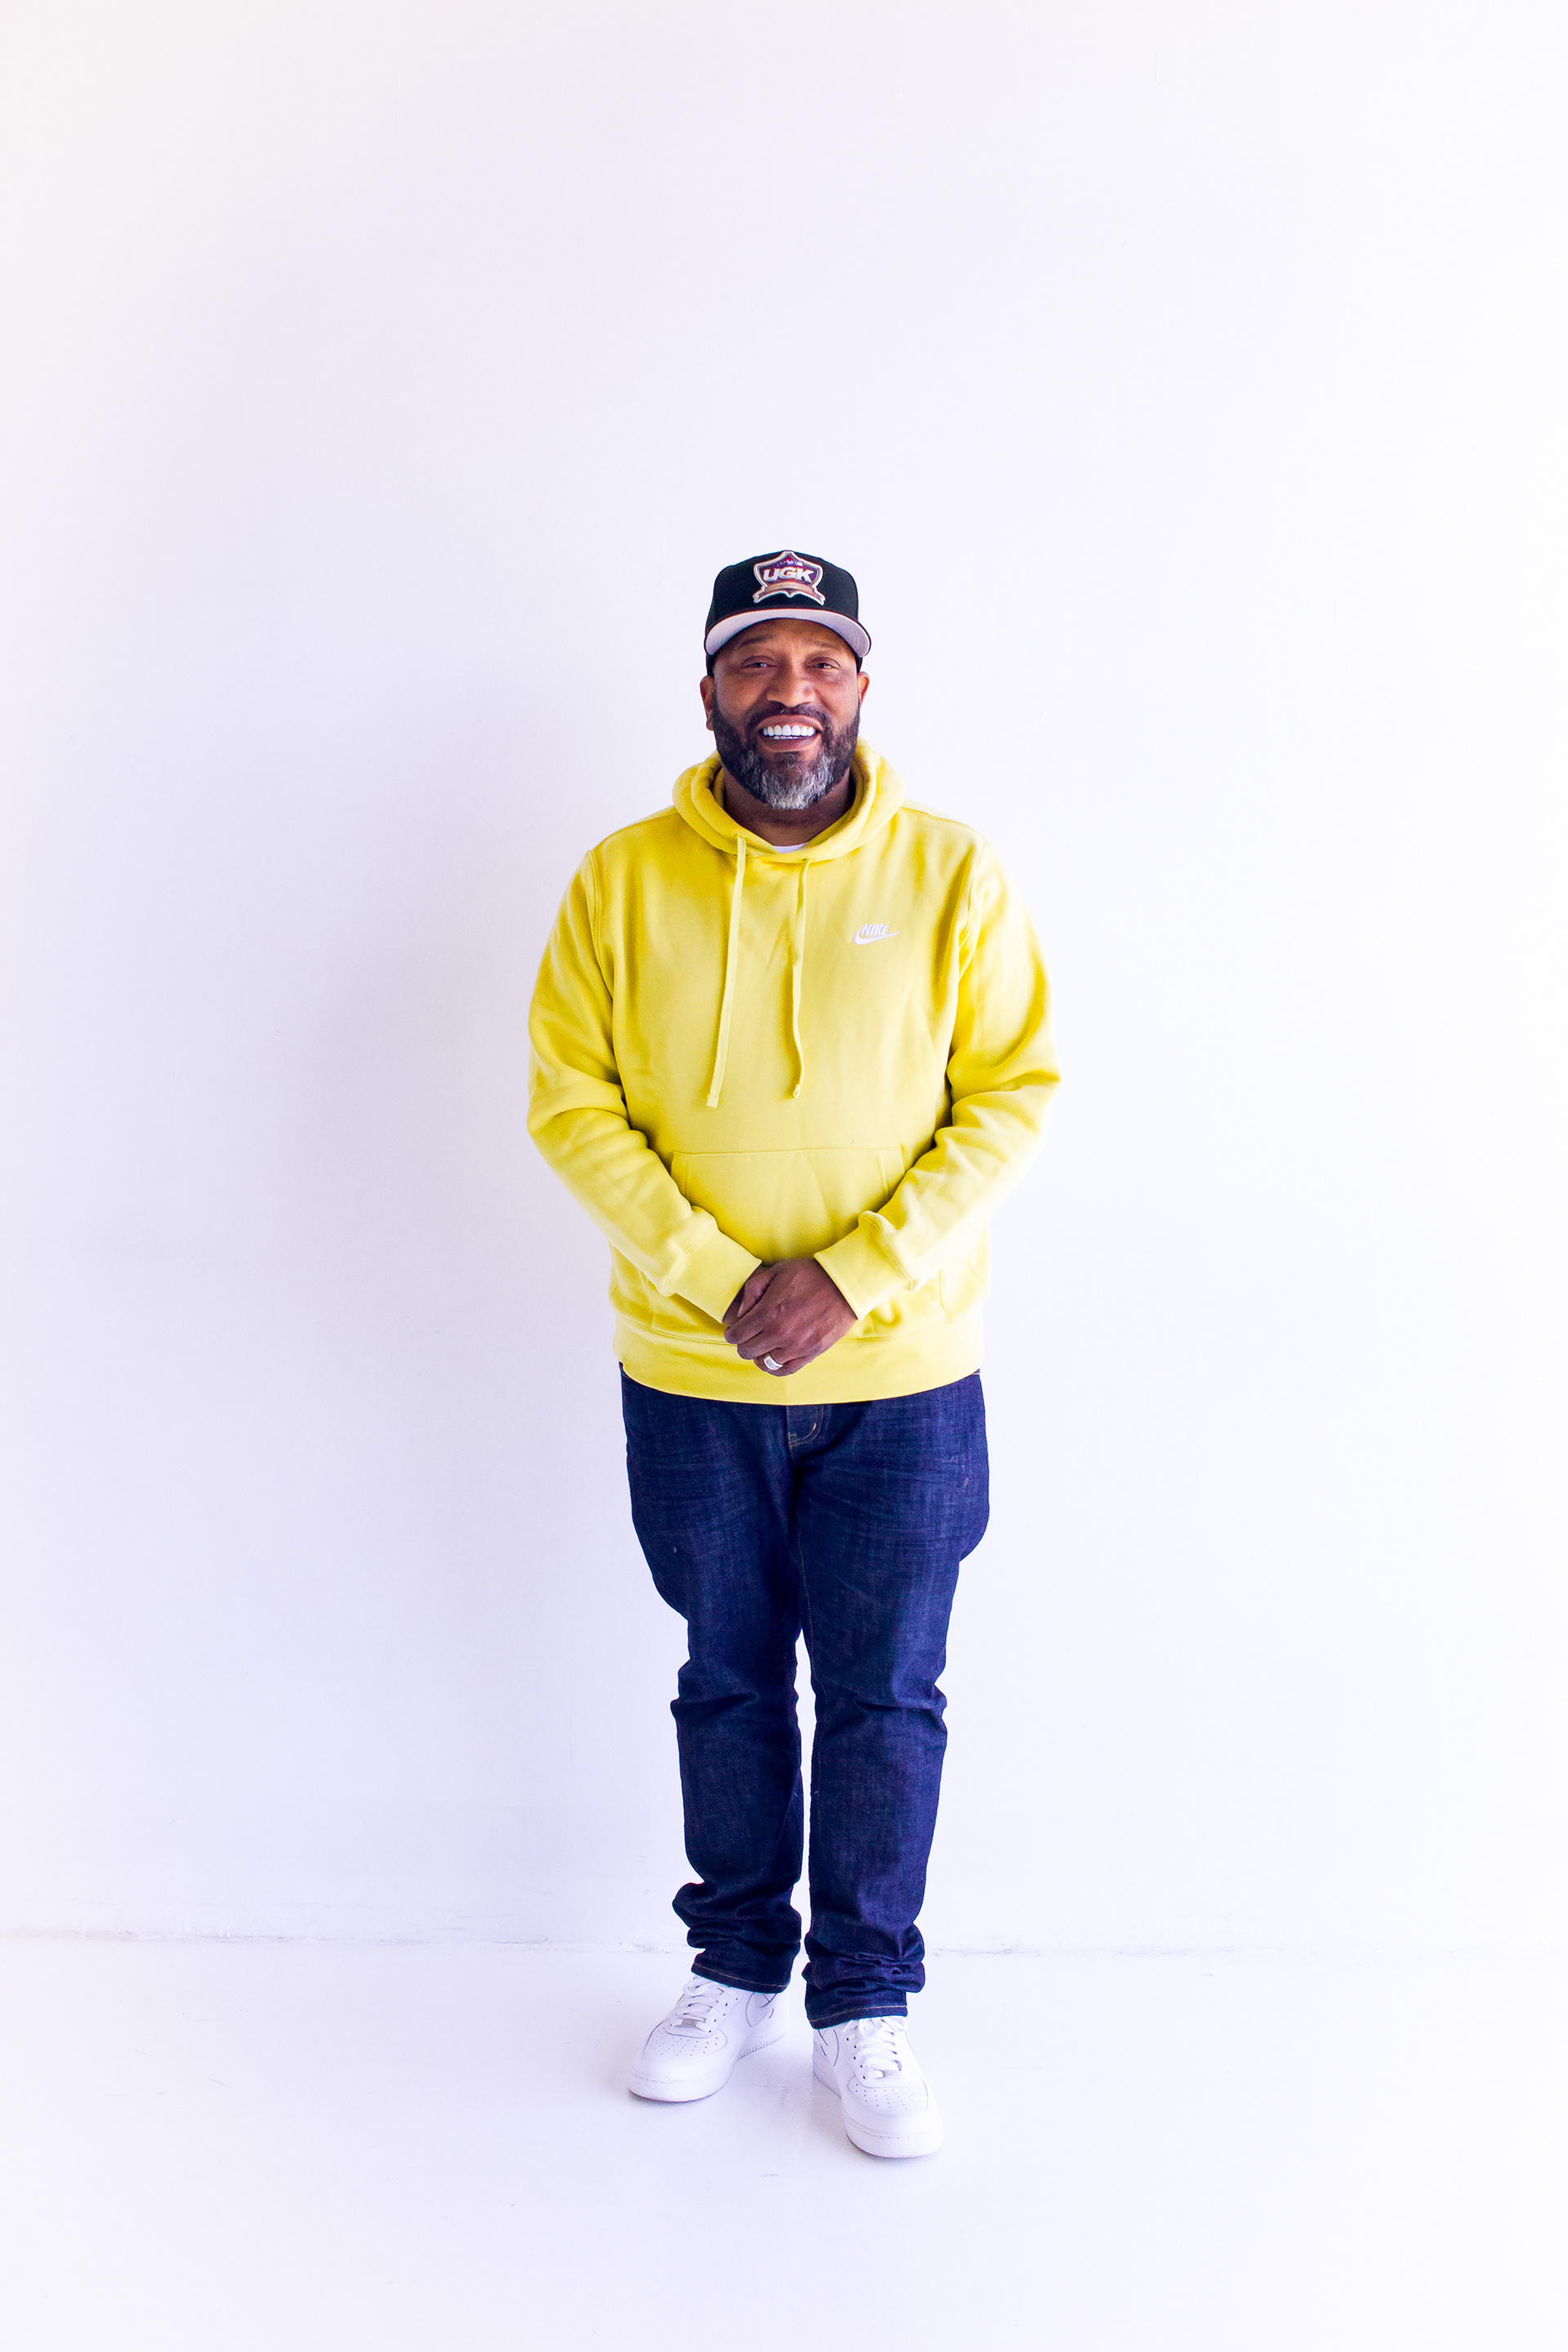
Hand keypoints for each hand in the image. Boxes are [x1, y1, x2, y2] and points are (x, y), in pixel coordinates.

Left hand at [723, 1259, 857, 1376]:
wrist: (845, 1285)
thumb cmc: (809, 1274)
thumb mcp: (776, 1271)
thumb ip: (753, 1290)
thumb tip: (741, 1314)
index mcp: (768, 1312)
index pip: (737, 1335)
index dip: (732, 1333)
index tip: (735, 1330)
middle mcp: (780, 1333)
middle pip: (747, 1351)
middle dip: (743, 1344)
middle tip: (749, 1336)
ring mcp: (796, 1346)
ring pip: (764, 1363)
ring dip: (760, 1354)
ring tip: (764, 1344)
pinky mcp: (811, 1353)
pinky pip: (785, 1370)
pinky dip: (776, 1366)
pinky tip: (775, 1357)